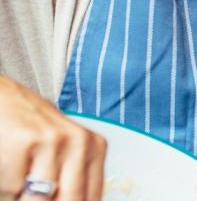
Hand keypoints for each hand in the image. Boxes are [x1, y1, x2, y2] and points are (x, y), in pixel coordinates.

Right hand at [0, 76, 106, 200]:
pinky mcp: (24, 141)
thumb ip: (73, 178)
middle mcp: (79, 142)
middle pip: (71, 199)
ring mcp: (52, 140)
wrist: (3, 98)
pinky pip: (13, 186)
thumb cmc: (33, 130)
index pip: (92, 197)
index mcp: (95, 147)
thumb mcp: (64, 149)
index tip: (60, 200)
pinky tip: (8, 163)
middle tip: (38, 195)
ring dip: (24, 196)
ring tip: (22, 180)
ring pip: (39, 199)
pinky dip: (6, 184)